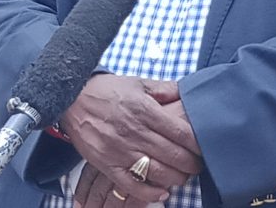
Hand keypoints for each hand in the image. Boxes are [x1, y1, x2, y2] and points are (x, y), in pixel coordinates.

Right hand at [61, 75, 201, 202]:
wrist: (71, 98)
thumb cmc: (107, 91)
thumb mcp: (138, 83)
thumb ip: (164, 89)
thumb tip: (185, 92)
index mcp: (146, 111)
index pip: (181, 133)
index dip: (197, 144)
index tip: (204, 147)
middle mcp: (135, 132)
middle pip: (173, 155)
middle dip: (191, 164)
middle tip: (197, 165)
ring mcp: (120, 150)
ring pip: (156, 172)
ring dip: (175, 178)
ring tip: (182, 177)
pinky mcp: (106, 164)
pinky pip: (130, 185)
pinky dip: (149, 192)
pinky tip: (162, 192)